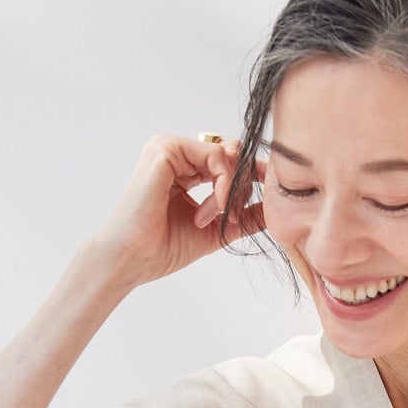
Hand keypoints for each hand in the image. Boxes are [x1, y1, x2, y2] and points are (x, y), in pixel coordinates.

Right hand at [88, 133, 267, 288]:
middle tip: (231, 217)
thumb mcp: (216, 229)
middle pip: (232, 154)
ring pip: (227, 154)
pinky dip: (222, 184)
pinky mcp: (166, 148)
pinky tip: (211, 210)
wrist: (133, 259)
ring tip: (213, 219)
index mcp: (184, 170)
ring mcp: (170, 148)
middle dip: (242, 186)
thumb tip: (274, 207)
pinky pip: (216, 155)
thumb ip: (243, 215)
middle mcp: (176, 155)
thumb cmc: (162, 248)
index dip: (250, 175)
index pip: (227, 161)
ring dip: (230, 190)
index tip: (269, 193)